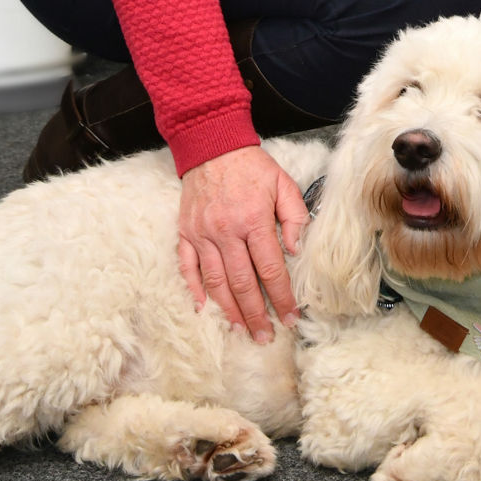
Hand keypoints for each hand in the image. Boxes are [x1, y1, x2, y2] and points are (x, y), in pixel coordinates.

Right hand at [177, 145, 308, 341]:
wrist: (212, 145)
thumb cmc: (252, 167)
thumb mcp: (283, 184)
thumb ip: (294, 216)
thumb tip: (295, 251)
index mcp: (253, 220)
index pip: (270, 268)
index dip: (282, 296)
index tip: (291, 316)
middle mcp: (226, 231)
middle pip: (242, 283)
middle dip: (256, 314)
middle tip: (266, 335)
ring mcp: (202, 234)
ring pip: (215, 282)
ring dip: (228, 310)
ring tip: (241, 329)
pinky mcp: (185, 233)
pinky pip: (187, 268)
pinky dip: (194, 290)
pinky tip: (202, 308)